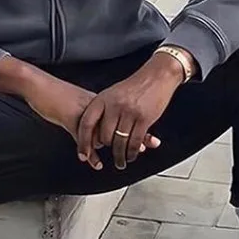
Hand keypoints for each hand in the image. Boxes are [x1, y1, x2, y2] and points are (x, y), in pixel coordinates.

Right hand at [0, 56, 102, 168]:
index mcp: (96, 100)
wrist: (37, 85)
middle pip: (108, 129)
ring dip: (96, 151)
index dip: (113, 135)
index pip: (112, 121)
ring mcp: (83, 112)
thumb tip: (92, 129)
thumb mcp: (74, 103)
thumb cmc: (53, 93)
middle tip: (110, 158)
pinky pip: (82, 140)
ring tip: (98, 163)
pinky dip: (85, 152)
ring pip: (97, 136)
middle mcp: (93, 106)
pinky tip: (86, 159)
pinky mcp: (71, 119)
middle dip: (109, 144)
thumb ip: (85, 114)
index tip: (114, 146)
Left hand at [77, 52, 185, 170]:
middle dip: (107, 148)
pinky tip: (132, 155)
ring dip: (120, 156)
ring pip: (119, 142)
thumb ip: (103, 109)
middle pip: (104, 136)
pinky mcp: (144, 119)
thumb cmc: (134, 86)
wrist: (156, 76)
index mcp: (102, 99)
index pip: (87, 123)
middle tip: (110, 154)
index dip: (83, 141)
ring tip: (120, 162)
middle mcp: (114, 106)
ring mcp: (129, 112)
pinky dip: (132, 152)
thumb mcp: (112, 93)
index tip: (82, 154)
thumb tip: (95, 128)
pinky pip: (135, 142)